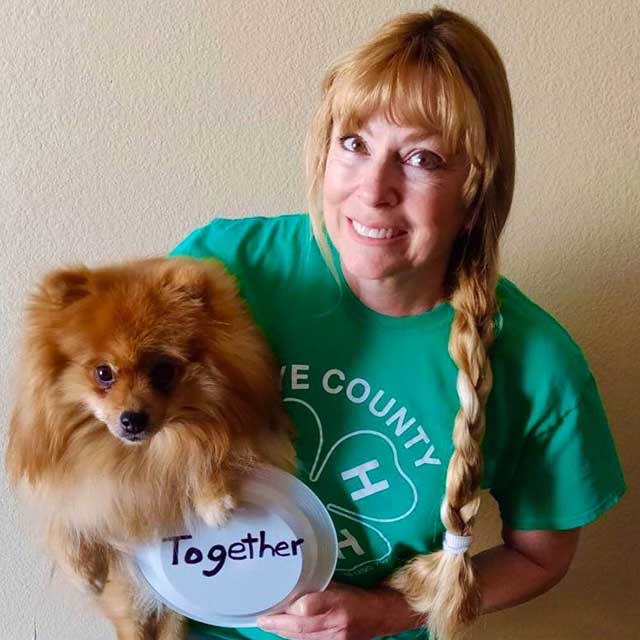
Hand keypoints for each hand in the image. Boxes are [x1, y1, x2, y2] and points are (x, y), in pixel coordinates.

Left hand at [256, 581, 421, 639]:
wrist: (380, 615)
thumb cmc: (357, 596)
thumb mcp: (339, 585)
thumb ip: (318, 588)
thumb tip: (294, 590)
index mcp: (338, 605)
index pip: (307, 610)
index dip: (286, 612)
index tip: (270, 608)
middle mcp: (336, 625)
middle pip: (301, 629)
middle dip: (278, 625)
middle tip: (262, 619)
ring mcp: (336, 639)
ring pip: (303, 639)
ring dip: (283, 633)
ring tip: (268, 624)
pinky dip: (295, 638)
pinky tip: (285, 632)